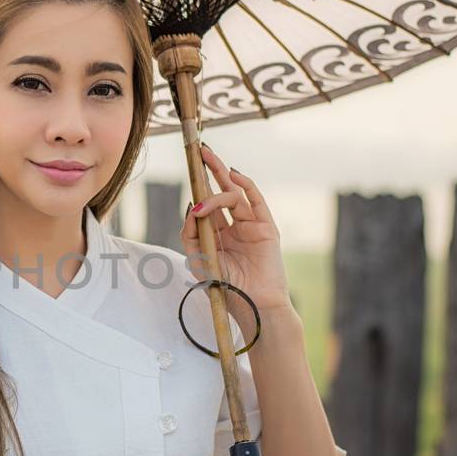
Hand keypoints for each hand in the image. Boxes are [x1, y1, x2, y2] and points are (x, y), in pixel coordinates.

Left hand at [180, 144, 291, 310]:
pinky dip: (245, 186)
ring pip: (234, 196)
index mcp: (217, 234)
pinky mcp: (266, 227)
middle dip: (211, 170)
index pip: (206, 204)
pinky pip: (256, 201)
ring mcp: (251, 225)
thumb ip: (190, 232)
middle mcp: (234, 226)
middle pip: (221, 191)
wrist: (251, 305)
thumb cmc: (224, 286)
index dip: (199, 186)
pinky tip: (233, 175)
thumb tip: (191, 206)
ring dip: (217, 189)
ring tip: (202, 189)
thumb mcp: (197, 258)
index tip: (190, 166)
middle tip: (201, 150)